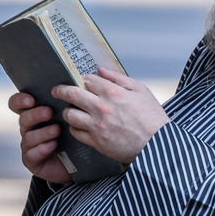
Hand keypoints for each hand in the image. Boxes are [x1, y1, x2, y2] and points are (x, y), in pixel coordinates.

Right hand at [8, 92, 71, 184]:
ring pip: (28, 136)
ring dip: (43, 132)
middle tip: (49, 112)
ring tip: (57, 130)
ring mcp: (28, 145)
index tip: (31, 99)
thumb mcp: (70, 118)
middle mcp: (28, 128)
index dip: (20, 100)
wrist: (76, 163)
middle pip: (23, 118)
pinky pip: (31, 154)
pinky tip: (53, 145)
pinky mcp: (31, 160)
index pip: (17, 104)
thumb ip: (67, 103)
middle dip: (35, 114)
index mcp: (33, 114)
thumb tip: (73, 86)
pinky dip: (42, 149)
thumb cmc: (72, 135)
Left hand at [52, 66, 168, 164]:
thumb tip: (101, 70)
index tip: (80, 81)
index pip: (87, 79)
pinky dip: (75, 128)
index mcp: (113, 92)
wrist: (157, 145)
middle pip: (71, 94)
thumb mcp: (140, 90)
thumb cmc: (152, 117)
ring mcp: (97, 125)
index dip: (83, 79)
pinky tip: (79, 126)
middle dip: (61, 90)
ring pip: (70, 114)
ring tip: (70, 110)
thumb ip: (119, 78)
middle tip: (57, 90)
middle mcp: (101, 107)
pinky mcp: (96, 141)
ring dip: (68, 111)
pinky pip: (76, 132)